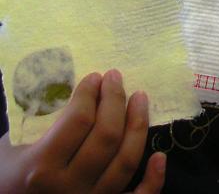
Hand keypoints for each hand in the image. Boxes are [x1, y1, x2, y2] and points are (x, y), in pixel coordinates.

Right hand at [0, 70, 165, 192]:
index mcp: (41, 167)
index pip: (78, 121)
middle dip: (115, 100)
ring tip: (140, 97)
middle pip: (107, 136)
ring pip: (126, 161)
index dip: (90, 94)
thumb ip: (40, 123)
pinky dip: (153, 179)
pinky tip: (161, 156)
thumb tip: (77, 90)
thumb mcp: (13, 147)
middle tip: (116, 77)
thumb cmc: (8, 176)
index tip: (96, 77)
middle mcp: (69, 186)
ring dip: (138, 125)